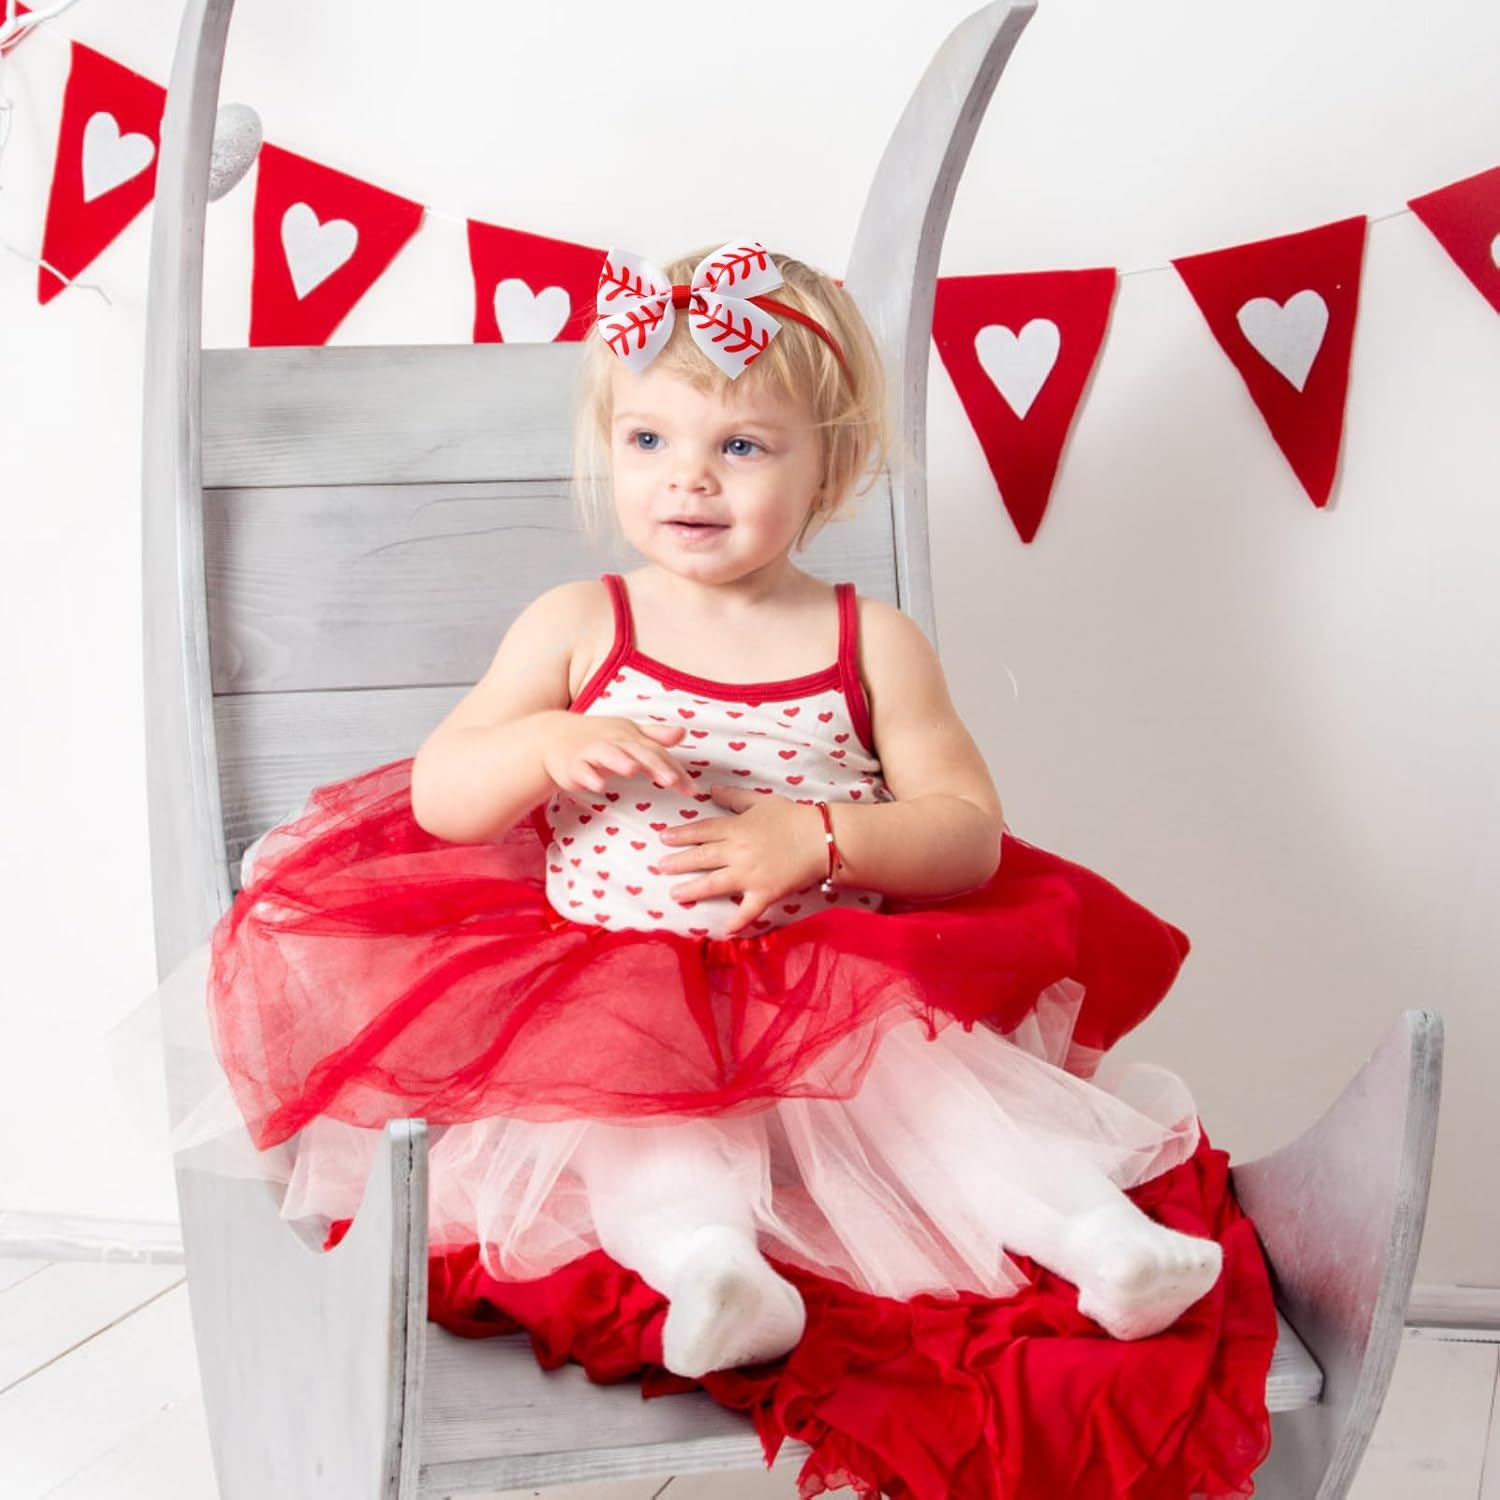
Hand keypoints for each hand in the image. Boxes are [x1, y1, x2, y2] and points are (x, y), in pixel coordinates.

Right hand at [541, 715, 691, 795]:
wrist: (553, 735)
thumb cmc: (599, 738)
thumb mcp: (628, 735)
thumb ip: (655, 737)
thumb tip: (683, 732)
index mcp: (631, 737)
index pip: (658, 753)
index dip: (676, 770)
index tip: (693, 790)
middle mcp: (614, 742)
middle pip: (638, 752)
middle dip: (655, 766)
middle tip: (671, 780)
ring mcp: (591, 751)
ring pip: (608, 755)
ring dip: (619, 761)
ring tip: (633, 770)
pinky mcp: (571, 764)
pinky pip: (580, 770)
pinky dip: (588, 776)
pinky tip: (598, 786)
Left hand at [656, 786, 824, 934]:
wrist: (821, 838)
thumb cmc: (793, 817)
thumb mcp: (761, 800)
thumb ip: (734, 796)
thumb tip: (711, 791)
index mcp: (737, 828)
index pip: (703, 830)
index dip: (681, 834)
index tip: (663, 838)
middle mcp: (738, 852)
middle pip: (702, 857)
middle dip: (678, 862)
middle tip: (659, 867)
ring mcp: (750, 874)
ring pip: (715, 883)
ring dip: (693, 890)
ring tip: (675, 894)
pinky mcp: (765, 893)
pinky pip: (748, 910)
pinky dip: (737, 921)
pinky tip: (723, 930)